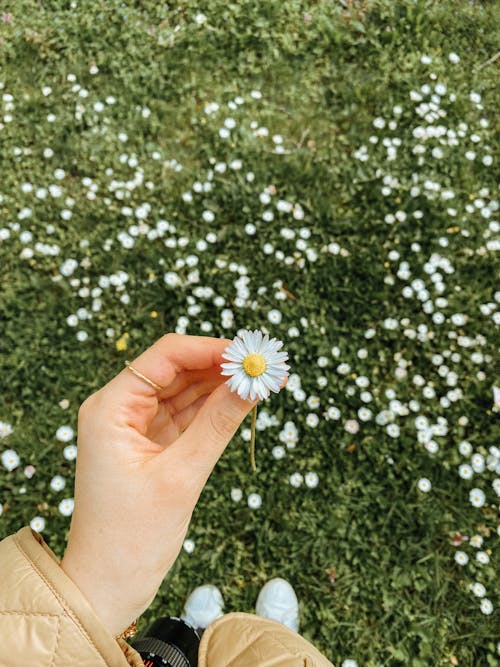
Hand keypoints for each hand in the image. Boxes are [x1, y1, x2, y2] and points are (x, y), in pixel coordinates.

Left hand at [60, 333, 258, 635]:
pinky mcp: (151, 444)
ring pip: (185, 390)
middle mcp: (119, 409)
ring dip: (222, 385)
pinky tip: (243, 400)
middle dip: (221, 365)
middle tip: (266, 365)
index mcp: (110, 408)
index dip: (210, 349)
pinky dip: (215, 407)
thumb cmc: (131, 538)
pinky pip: (187, 414)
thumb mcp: (181, 476)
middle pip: (177, 369)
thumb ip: (218, 423)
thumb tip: (252, 382)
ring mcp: (135, 426)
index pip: (166, 356)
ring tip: (264, 380)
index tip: (250, 354)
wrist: (107, 587)